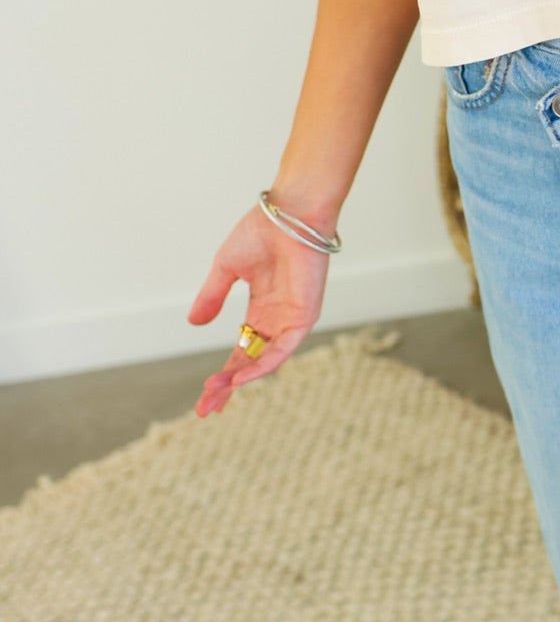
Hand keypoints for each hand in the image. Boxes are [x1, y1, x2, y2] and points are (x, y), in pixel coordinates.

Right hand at [188, 205, 330, 417]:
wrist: (289, 213)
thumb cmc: (261, 232)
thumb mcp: (226, 269)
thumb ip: (212, 297)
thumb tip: (193, 324)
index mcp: (261, 309)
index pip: (241, 350)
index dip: (223, 373)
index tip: (205, 395)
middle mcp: (277, 319)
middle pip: (251, 362)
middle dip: (228, 386)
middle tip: (207, 408)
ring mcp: (292, 319)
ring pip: (266, 361)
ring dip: (241, 379)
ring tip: (216, 394)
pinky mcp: (305, 315)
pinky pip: (284, 348)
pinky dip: (263, 365)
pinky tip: (242, 377)